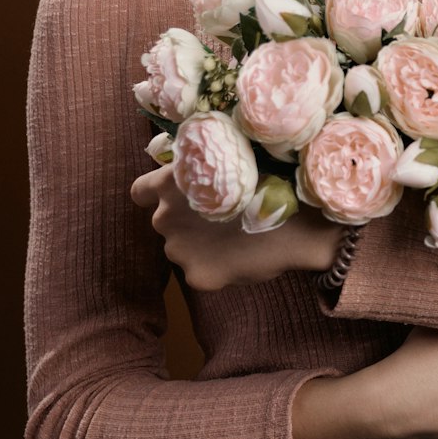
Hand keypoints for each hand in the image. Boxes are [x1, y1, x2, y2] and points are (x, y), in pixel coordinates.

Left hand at [131, 164, 341, 289]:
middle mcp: (164, 217)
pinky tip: (241, 257)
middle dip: (185, 220)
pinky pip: (201, 271)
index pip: (140, 191)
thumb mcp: (227, 161)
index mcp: (168, 184)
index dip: (157, 193)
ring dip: (199, 244)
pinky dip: (216, 266)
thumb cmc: (268, 179)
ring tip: (235, 237)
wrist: (298, 220)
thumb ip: (199, 171)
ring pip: (181, 247)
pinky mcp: (196, 277)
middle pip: (165, 220)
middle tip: (220, 216)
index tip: (178, 195)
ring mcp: (178, 250)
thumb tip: (192, 173)